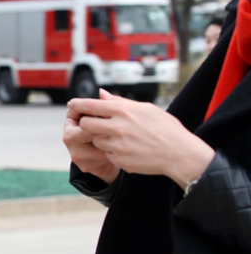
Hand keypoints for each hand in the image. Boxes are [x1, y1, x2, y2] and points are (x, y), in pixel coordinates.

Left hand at [71, 89, 214, 187]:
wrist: (180, 153)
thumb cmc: (165, 128)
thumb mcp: (145, 108)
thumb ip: (120, 102)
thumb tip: (101, 93)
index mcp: (123, 111)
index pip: (90, 106)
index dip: (78, 105)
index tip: (72, 105)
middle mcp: (117, 127)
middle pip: (85, 124)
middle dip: (87, 123)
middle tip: (94, 124)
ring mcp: (117, 145)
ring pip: (95, 140)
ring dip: (101, 138)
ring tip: (120, 138)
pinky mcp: (119, 159)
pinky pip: (106, 154)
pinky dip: (112, 152)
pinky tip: (128, 149)